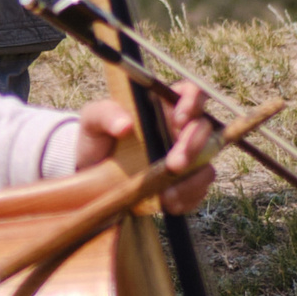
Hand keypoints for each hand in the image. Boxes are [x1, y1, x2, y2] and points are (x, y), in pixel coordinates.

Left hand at [71, 78, 216, 213]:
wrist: (90, 175)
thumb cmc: (97, 139)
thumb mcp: (93, 120)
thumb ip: (106, 115)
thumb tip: (125, 125)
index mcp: (165, 106)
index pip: (192, 93)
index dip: (194, 102)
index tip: (179, 119)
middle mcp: (181, 131)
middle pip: (204, 131)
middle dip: (193, 147)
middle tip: (175, 165)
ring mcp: (187, 158)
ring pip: (206, 165)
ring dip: (192, 180)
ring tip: (167, 193)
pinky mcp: (184, 184)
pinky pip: (197, 191)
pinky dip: (186, 198)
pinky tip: (167, 202)